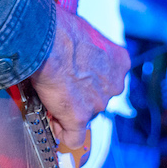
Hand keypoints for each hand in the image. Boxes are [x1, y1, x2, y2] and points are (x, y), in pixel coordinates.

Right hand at [30, 8, 129, 149]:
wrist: (47, 41)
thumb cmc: (61, 30)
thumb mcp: (86, 34)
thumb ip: (87, 50)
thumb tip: (75, 51)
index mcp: (119, 62)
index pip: (106, 80)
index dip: (88, 83)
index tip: (76, 83)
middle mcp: (114, 84)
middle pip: (97, 99)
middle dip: (79, 98)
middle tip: (60, 91)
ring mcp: (98, 103)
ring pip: (84, 116)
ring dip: (68, 112)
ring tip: (50, 100)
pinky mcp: (80, 118)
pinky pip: (73, 137)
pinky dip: (64, 134)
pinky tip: (55, 127)